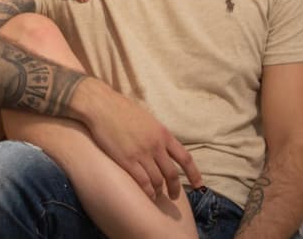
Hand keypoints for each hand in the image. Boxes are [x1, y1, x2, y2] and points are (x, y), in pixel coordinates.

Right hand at [81, 81, 202, 199]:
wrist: (103, 106)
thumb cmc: (122, 110)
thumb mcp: (148, 120)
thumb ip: (157, 135)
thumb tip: (163, 147)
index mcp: (163, 134)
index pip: (185, 157)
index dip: (194, 174)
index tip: (199, 185)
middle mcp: (156, 145)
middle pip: (172, 173)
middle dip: (175, 188)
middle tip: (174, 197)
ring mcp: (142, 154)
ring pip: (157, 180)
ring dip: (159, 191)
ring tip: (157, 195)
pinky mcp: (126, 160)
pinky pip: (142, 182)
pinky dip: (147, 192)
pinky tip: (147, 195)